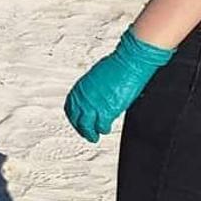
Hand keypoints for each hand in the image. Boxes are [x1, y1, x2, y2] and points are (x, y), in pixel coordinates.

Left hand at [65, 27, 173, 142]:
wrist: (129, 63)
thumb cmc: (117, 65)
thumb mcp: (96, 76)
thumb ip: (92, 89)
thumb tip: (95, 95)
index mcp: (80, 88)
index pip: (70, 108)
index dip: (74, 117)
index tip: (77, 121)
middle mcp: (84, 98)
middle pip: (77, 119)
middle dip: (80, 128)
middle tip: (85, 133)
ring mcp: (94, 106)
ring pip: (87, 127)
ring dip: (90, 133)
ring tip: (94, 137)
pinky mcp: (107, 111)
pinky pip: (102, 126)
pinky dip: (103, 129)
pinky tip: (105, 130)